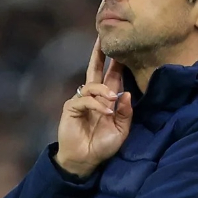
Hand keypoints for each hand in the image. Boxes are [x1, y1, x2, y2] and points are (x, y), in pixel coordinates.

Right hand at [55, 37, 132, 176]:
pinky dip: (96, 105)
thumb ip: (126, 112)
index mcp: (108, 99)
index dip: (117, 62)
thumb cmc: (103, 146)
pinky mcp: (71, 108)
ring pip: (92, 84)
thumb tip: (126, 93)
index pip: (113, 75)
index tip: (123, 47)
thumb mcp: (121, 130)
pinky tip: (105, 112)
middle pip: (96, 69)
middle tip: (103, 37)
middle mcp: (94, 96)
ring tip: (112, 99)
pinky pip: (85, 100)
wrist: (86, 161)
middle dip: (100, 54)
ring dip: (104, 90)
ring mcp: (81, 100)